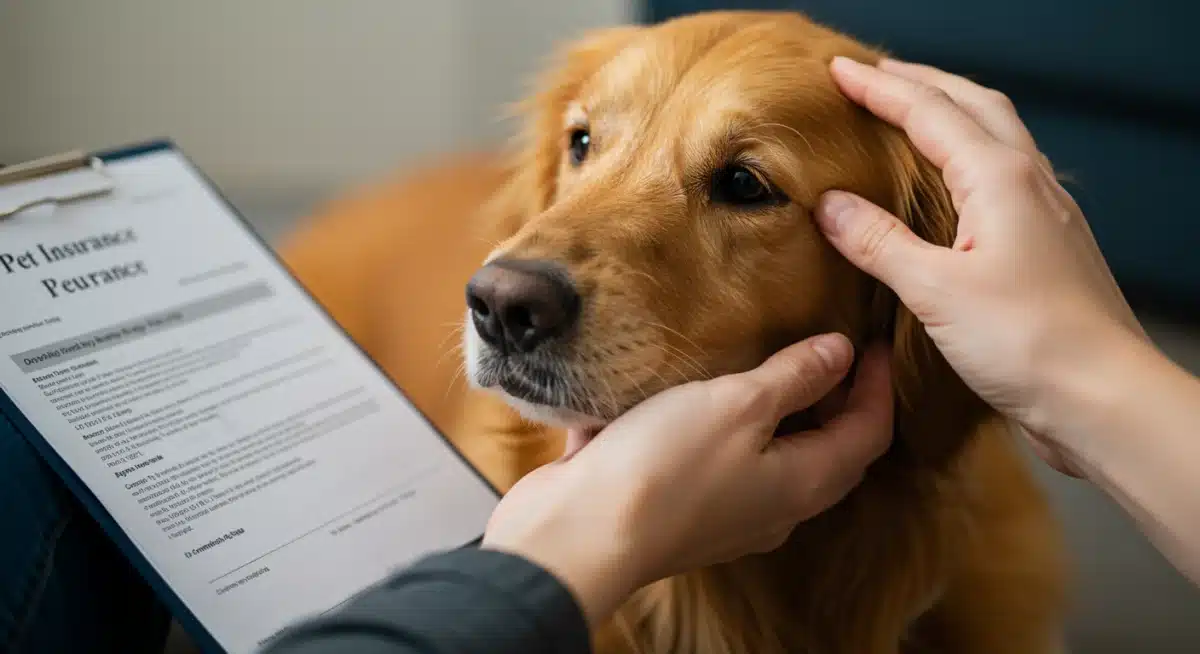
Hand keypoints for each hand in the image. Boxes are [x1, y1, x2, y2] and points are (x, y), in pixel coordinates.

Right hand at [482, 333, 892, 625]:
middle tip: (830, 346)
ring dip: (776, 411)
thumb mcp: (739, 404)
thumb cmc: (666, 467)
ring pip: (768, 454)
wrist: (579, 532)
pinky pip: (712, 459)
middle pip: (824, 449)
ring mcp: (723, 511)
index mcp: (803, 482)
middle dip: (834, 399)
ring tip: (766, 359)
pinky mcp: (676, 504)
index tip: (875, 341)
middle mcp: (772, 505)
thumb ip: (794, 377)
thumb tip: (841, 353)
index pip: (868, 433)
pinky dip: (719, 425)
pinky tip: (695, 390)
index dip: (878, 386)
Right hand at [815, 56, 1146, 473]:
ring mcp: (1045, 210)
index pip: (928, 111)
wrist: (1102, 396)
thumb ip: (879, 241)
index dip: (879, 88)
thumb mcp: (936, 290)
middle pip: (972, 104)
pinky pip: (1005, 173)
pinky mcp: (1048, 243)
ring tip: (908, 113)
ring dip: (949, 111)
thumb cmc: (1028, 342)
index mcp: (999, 178)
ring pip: (995, 134)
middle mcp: (1029, 181)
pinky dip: (969, 154)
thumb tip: (829, 204)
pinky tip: (952, 182)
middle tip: (872, 76)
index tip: (837, 71)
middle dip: (920, 83)